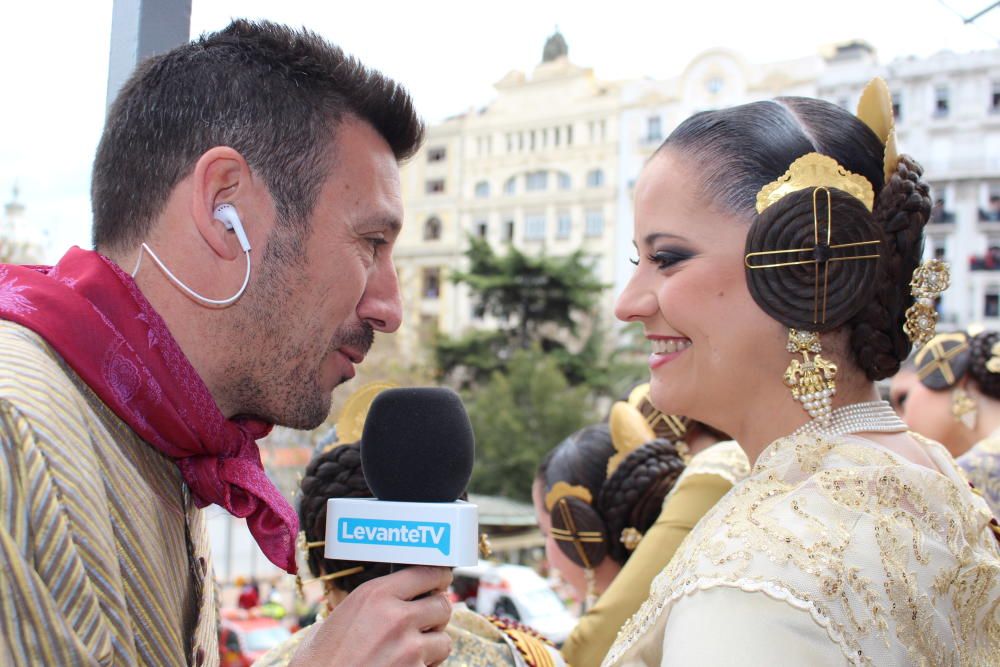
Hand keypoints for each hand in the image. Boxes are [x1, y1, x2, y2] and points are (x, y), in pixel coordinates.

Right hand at [288, 566, 453, 666]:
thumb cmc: (318, 661)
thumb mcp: (336, 619)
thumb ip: (367, 606)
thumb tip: (388, 601)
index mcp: (375, 595)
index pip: (428, 573)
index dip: (438, 579)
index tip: (440, 583)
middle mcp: (396, 616)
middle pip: (442, 606)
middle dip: (436, 616)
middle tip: (424, 624)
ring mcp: (408, 649)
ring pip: (443, 640)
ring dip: (432, 647)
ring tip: (409, 653)